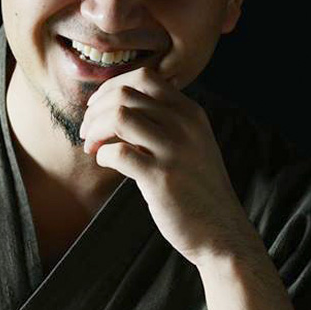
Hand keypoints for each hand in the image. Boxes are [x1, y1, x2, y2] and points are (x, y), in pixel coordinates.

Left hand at [79, 67, 260, 266]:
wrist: (222, 232)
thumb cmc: (197, 187)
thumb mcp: (191, 142)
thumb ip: (164, 120)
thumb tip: (117, 104)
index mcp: (190, 112)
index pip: (144, 77)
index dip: (112, 87)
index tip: (98, 107)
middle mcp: (184, 125)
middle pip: (125, 93)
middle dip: (96, 109)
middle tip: (88, 129)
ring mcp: (174, 150)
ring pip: (118, 116)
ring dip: (95, 128)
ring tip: (91, 145)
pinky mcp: (161, 178)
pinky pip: (118, 152)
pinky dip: (102, 154)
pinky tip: (105, 162)